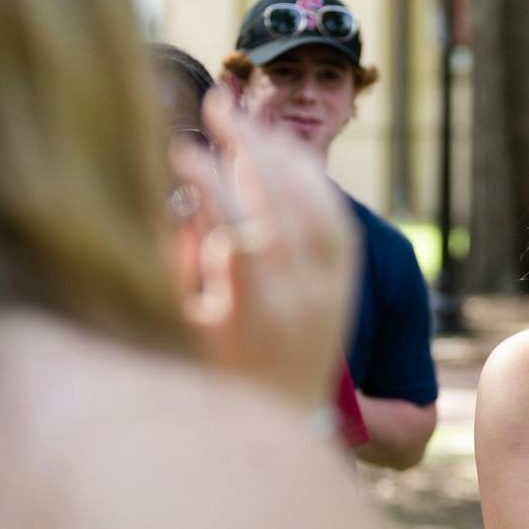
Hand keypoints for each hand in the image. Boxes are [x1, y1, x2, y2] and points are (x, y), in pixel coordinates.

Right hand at [169, 89, 354, 410]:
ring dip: (282, 156)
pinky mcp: (347, 288)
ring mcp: (332, 292)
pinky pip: (338, 221)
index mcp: (256, 316)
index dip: (211, 188)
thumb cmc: (215, 382)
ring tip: (246, 119)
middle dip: (248, 147)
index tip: (182, 150)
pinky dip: (314, 182)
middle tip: (218, 101)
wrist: (284, 426)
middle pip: (283, 206)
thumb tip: (183, 203)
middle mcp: (303, 299)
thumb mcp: (187, 334)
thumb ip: (184, 270)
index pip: (240, 236)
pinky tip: (286, 155)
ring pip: (317, 207)